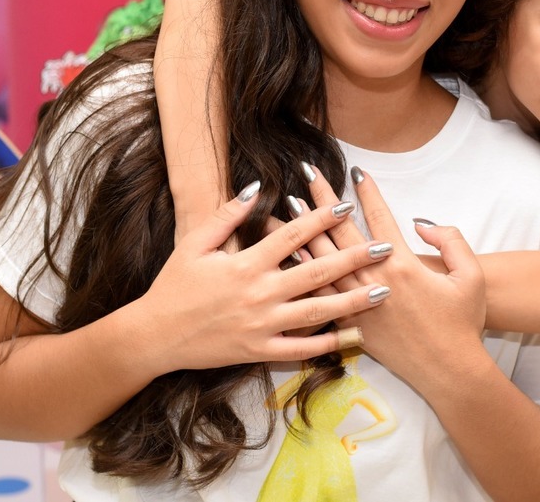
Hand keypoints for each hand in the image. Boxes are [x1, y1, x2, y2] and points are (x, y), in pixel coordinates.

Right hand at [135, 184, 391, 373]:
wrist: (154, 335)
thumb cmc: (174, 285)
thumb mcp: (195, 243)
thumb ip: (227, 215)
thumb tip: (256, 187)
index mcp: (245, 264)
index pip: (293, 236)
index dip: (321, 218)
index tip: (347, 206)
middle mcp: (259, 294)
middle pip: (316, 272)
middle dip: (354, 258)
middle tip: (385, 248)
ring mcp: (261, 325)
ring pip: (317, 312)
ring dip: (353, 301)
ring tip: (383, 291)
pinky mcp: (258, 351)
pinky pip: (299, 348)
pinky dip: (327, 342)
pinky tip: (353, 335)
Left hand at [302, 166, 485, 386]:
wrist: (450, 371)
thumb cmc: (464, 323)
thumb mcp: (471, 276)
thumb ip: (451, 241)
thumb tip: (422, 222)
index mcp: (403, 266)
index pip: (380, 219)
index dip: (367, 192)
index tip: (355, 170)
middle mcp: (374, 282)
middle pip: (342, 232)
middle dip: (324, 199)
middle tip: (307, 172)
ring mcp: (358, 304)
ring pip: (323, 260)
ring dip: (304, 230)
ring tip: (287, 205)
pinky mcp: (351, 325)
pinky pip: (320, 293)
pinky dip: (303, 272)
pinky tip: (288, 256)